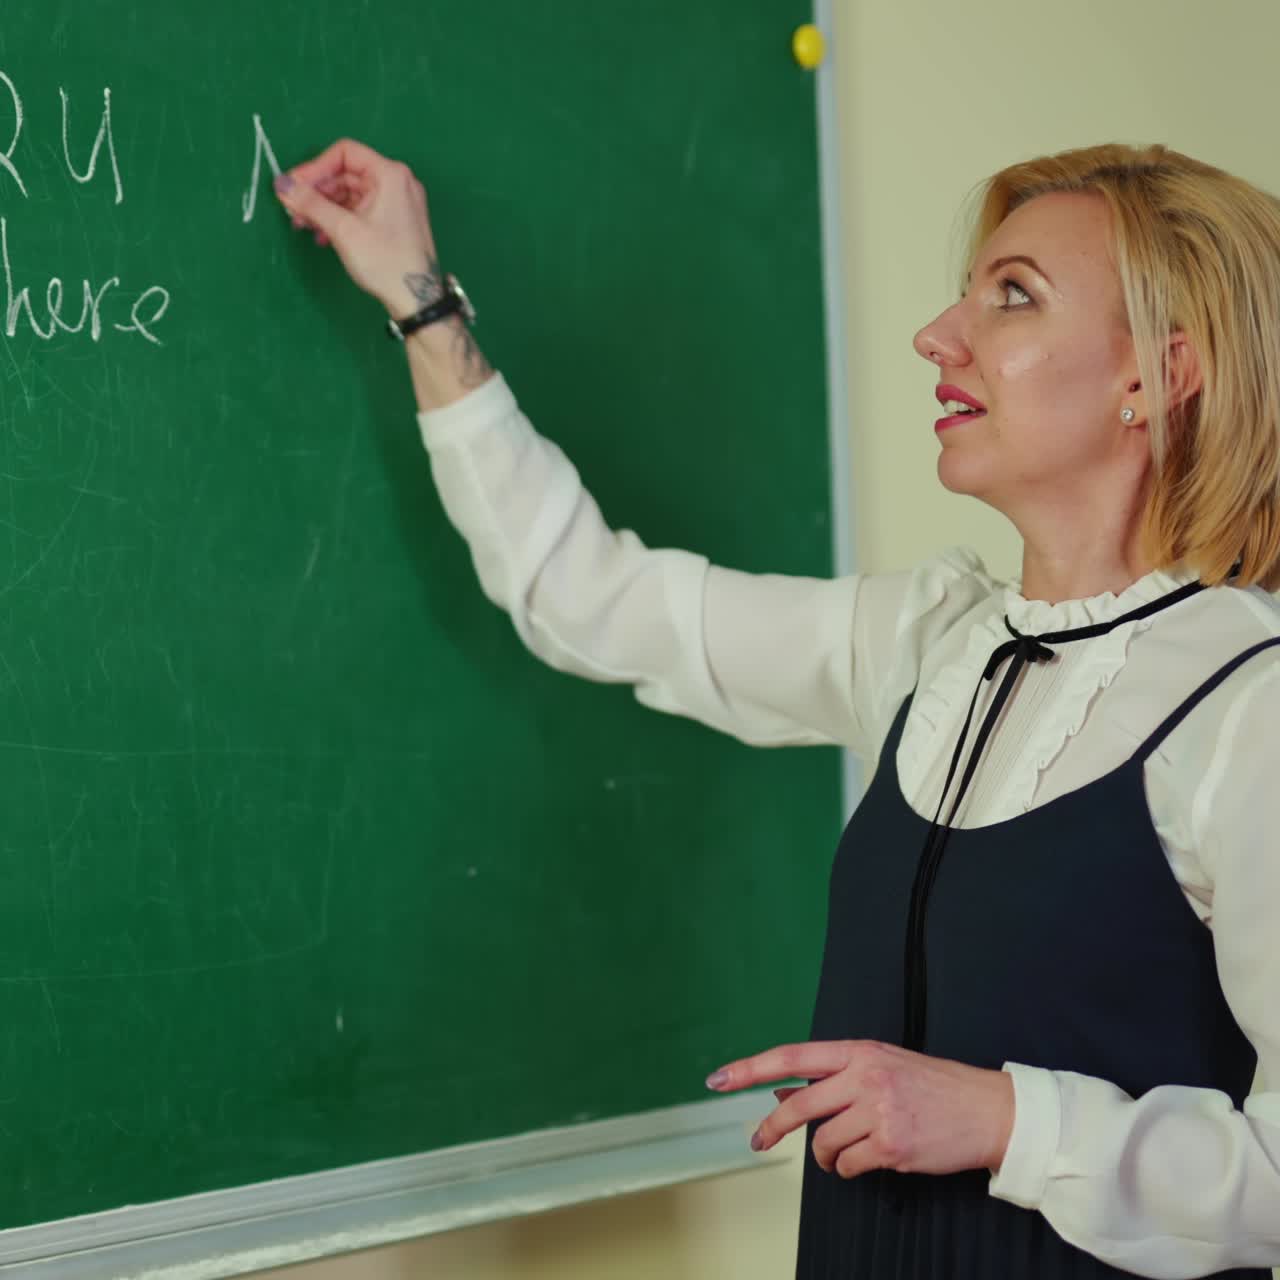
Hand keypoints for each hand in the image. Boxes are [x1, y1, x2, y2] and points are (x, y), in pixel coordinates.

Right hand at [273, 138, 442, 317]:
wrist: (417, 300)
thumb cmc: (385, 262)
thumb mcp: (343, 230)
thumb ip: (310, 203)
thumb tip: (282, 185)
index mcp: (390, 174)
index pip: (344, 153)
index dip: (315, 167)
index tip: (293, 187)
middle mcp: (397, 182)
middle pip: (346, 174)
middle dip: (316, 192)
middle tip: (292, 210)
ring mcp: (398, 203)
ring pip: (351, 194)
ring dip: (324, 208)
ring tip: (303, 226)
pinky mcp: (395, 221)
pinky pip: (362, 210)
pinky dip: (340, 219)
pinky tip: (323, 236)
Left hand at [706, 1040, 1013, 1178]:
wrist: (987, 1110)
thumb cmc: (932, 1087)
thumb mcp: (881, 1068)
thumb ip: (835, 1078)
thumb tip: (782, 1093)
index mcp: (858, 1052)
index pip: (792, 1056)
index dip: (751, 1068)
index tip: (720, 1078)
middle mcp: (864, 1077)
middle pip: (799, 1105)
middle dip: (773, 1127)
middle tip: (758, 1141)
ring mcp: (878, 1112)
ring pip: (822, 1142)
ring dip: (825, 1155)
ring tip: (844, 1152)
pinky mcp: (891, 1146)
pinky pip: (847, 1165)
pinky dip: (847, 1169)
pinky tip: (865, 1162)